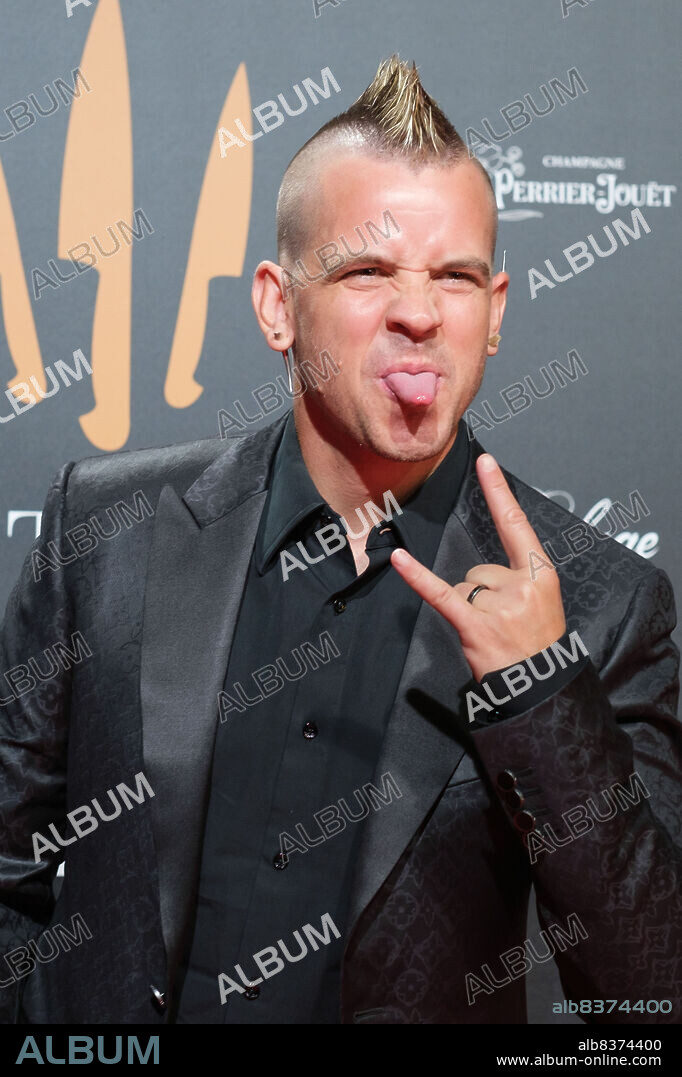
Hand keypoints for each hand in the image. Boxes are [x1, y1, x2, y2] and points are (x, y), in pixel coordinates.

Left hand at [390, 452, 565, 680]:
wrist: (541, 685)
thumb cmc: (538, 644)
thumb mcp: (543, 601)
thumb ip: (517, 578)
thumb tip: (482, 572)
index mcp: (540, 574)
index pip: (515, 524)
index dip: (499, 491)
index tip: (484, 461)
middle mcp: (520, 585)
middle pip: (478, 569)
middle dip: (481, 594)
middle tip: (502, 623)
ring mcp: (498, 606)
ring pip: (463, 587)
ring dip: (469, 608)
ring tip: (491, 634)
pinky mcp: (474, 625)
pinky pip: (440, 595)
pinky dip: (417, 577)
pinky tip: (398, 559)